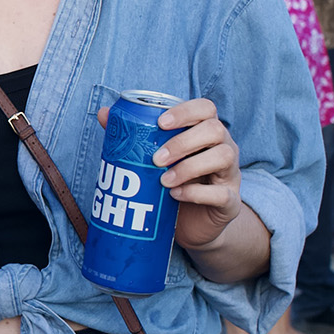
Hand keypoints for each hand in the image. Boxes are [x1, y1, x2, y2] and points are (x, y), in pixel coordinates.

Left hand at [99, 99, 243, 252]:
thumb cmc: (173, 183)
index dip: (185, 111)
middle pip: (215, 129)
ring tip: (163, 180)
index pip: (206, 108)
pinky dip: (197, 193)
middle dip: (183, 141)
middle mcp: (224, 147)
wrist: (192, 225)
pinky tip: (176, 195)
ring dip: (189, 166)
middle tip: (156, 158)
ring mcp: (230, 174)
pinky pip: (222, 193)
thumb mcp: (154, 160)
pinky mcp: (230, 201)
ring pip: (223, 156)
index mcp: (205, 132)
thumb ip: (132, 135)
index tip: (160, 122)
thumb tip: (103, 113)